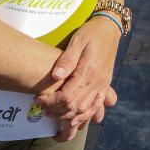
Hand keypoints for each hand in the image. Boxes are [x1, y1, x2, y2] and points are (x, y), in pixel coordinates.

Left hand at [35, 16, 120, 140]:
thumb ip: (67, 59)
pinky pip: (96, 107)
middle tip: (42, 109)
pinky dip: (86, 117)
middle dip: (57, 113)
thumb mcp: (78, 40)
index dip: (51, 103)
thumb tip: (55, 76)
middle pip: (76, 108)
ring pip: (87, 112)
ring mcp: (102, 86)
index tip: (38, 100)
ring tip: (56, 119)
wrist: (110, 28)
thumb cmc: (91, 32)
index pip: (68, 97)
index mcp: (88, 72)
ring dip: (71, 119)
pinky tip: (77, 122)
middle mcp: (97, 82)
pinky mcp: (104, 86)